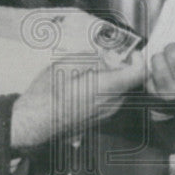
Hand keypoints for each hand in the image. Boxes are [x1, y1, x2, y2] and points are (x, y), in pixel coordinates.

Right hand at [10, 54, 144, 149]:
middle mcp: (111, 103)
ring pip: (120, 90)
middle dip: (121, 66)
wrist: (35, 122)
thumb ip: (92, 58)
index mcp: (107, 88)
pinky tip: (85, 85)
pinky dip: (105, 89)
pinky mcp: (100, 119)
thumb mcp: (67, 64)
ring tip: (90, 71)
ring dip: (112, 78)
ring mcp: (107, 114)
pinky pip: (111, 100)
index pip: (139, 73)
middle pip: (129, 80)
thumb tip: (106, 56)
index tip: (130, 52)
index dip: (138, 59)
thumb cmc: (48, 95)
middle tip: (104, 57)